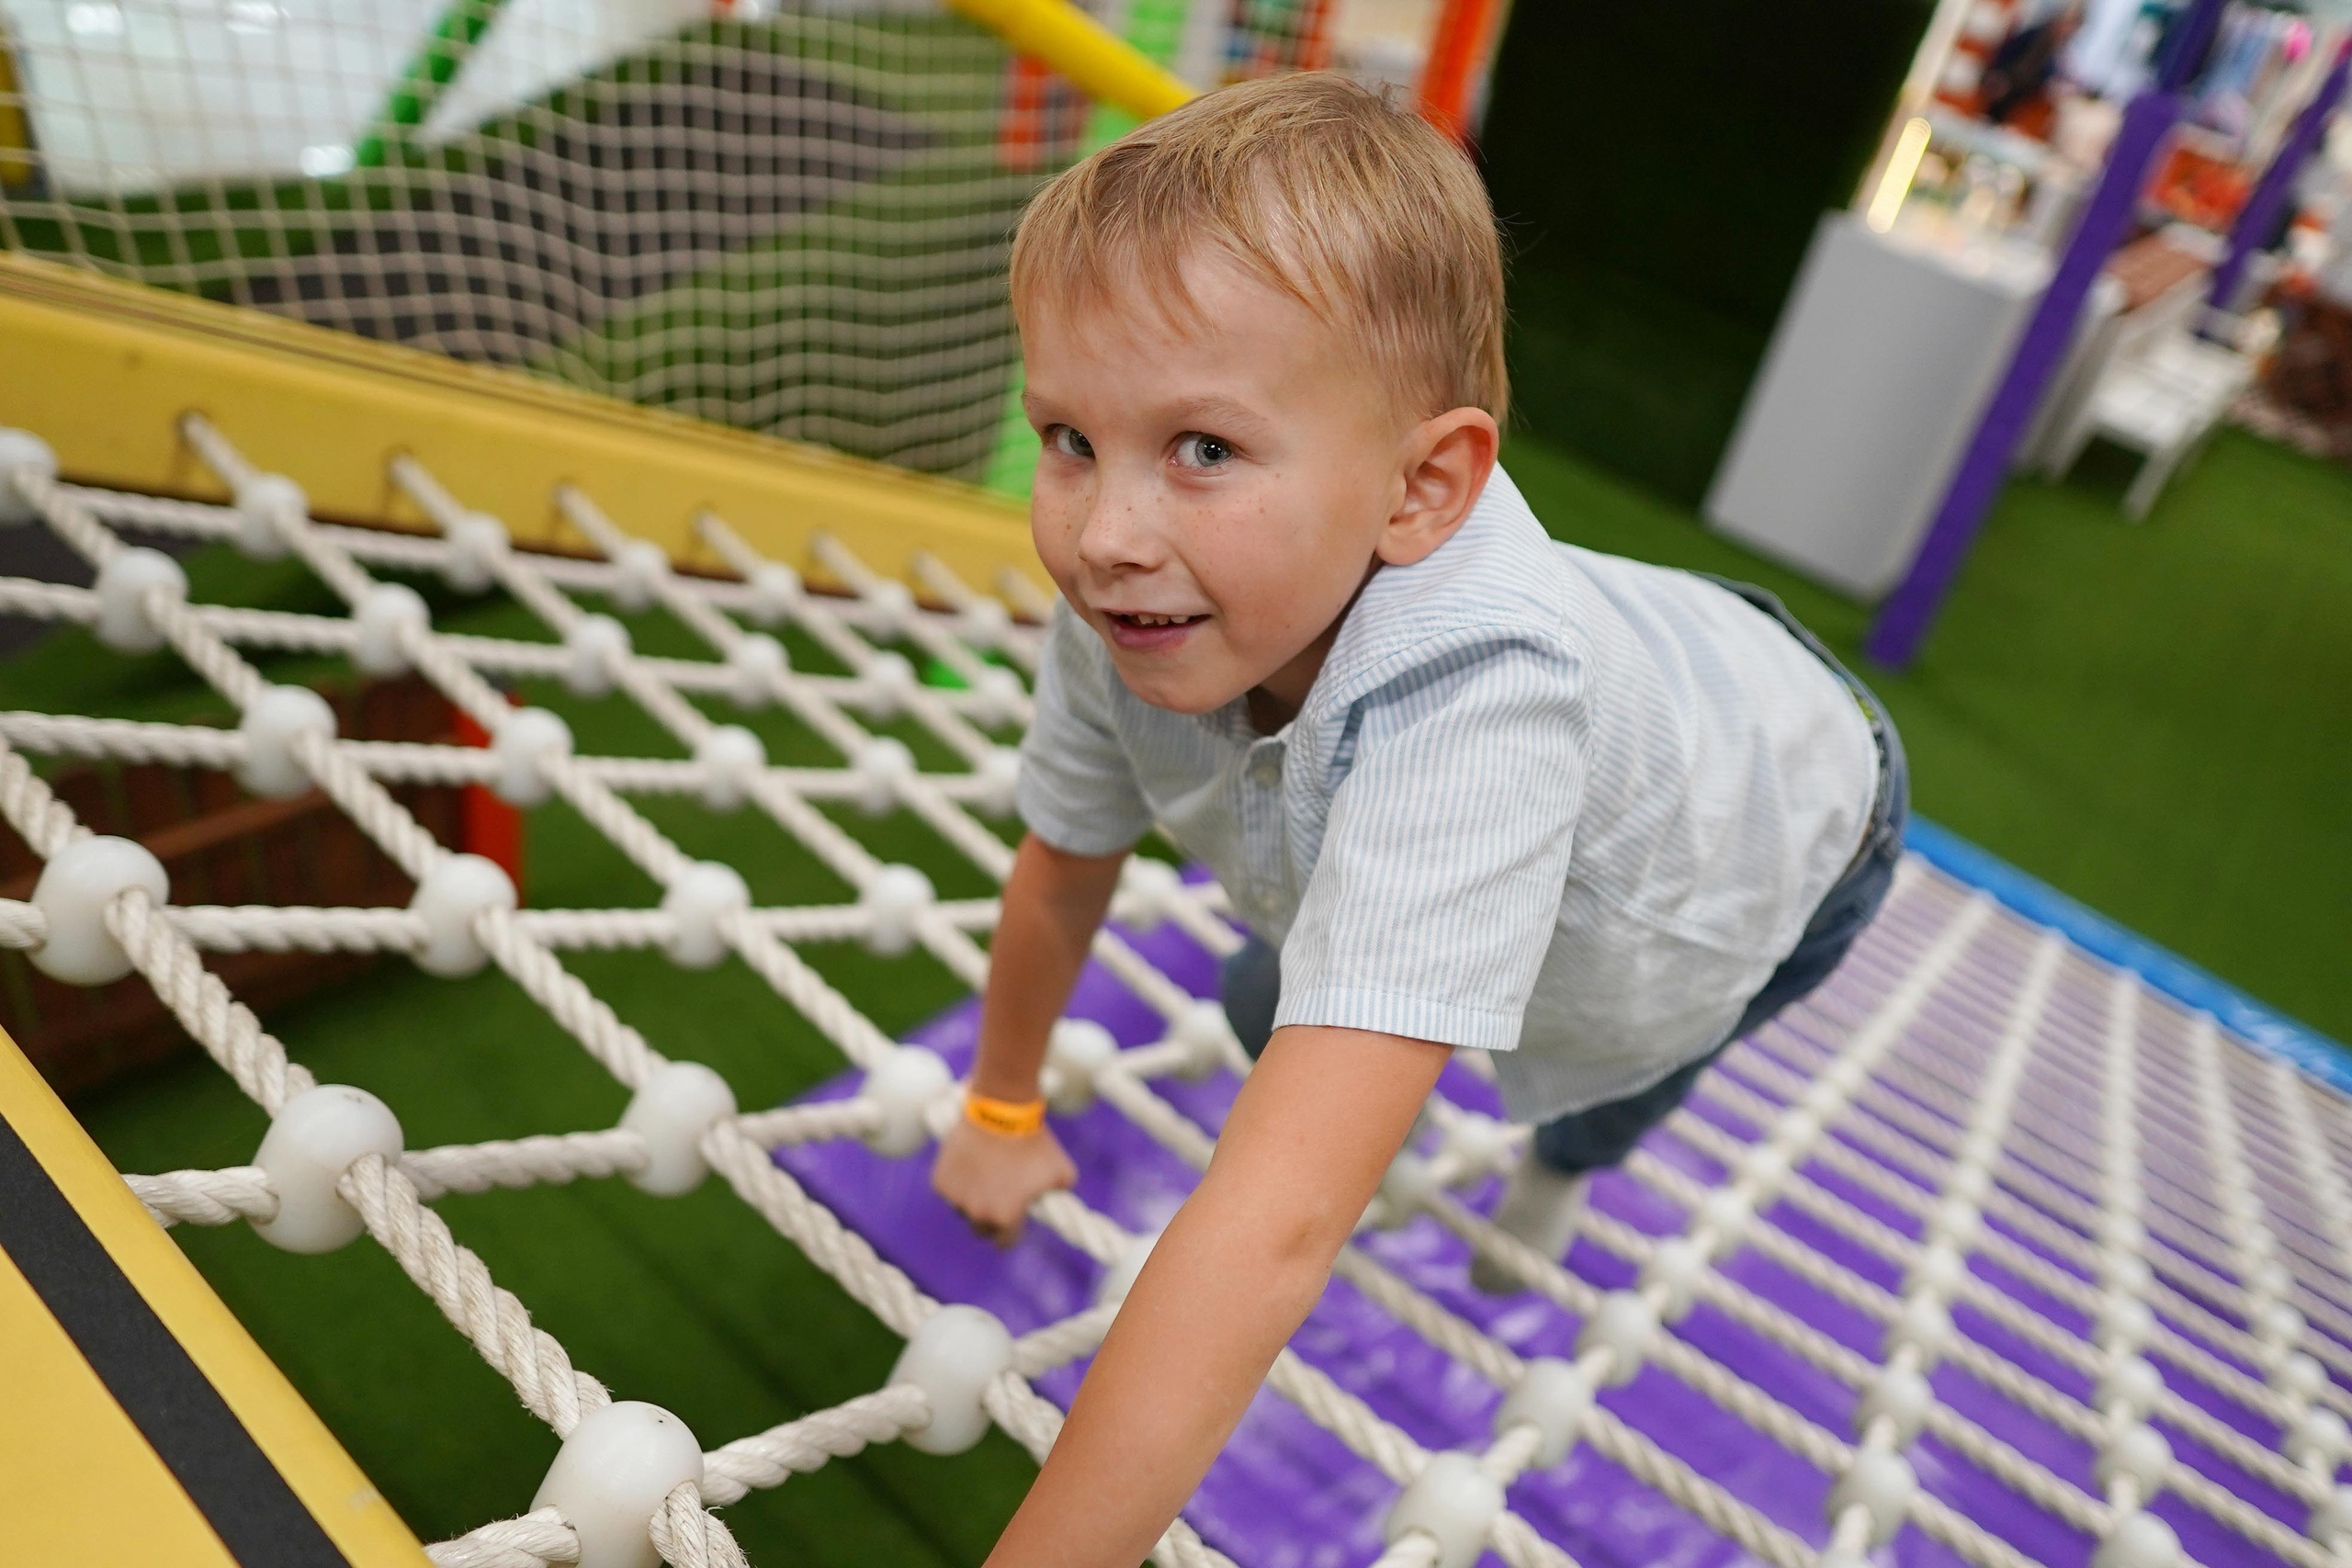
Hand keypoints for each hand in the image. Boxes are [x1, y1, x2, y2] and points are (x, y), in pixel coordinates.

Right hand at [933, 1115, 1076, 1245]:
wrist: (1002, 1110)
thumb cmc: (1035, 1142)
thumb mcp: (1063, 1172)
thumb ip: (1060, 1193)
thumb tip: (1058, 1201)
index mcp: (1006, 1218)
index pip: (1005, 1243)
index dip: (1011, 1233)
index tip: (1014, 1221)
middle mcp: (977, 1214)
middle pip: (981, 1229)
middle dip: (990, 1218)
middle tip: (999, 1196)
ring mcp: (955, 1198)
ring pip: (962, 1208)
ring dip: (972, 1198)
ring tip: (986, 1172)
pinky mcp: (940, 1181)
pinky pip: (948, 1190)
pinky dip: (957, 1181)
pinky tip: (970, 1162)